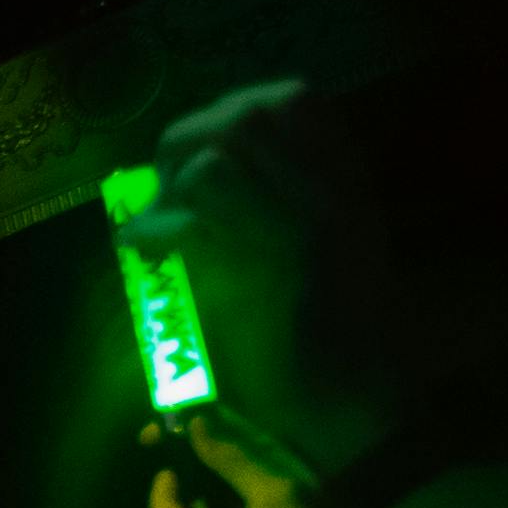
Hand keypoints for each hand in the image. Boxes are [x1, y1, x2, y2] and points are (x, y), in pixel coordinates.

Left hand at [118, 76, 398, 489]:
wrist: (355, 409)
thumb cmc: (323, 347)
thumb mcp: (321, 255)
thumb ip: (277, 207)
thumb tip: (194, 175)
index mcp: (347, 184)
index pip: (294, 98)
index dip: (232, 114)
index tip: (196, 157)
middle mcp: (333, 190)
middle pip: (245, 114)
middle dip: (186, 144)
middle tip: (164, 192)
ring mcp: (306, 219)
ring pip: (216, 152)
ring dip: (172, 190)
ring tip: (163, 233)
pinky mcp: (272, 259)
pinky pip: (194, 213)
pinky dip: (158, 231)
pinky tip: (152, 258)